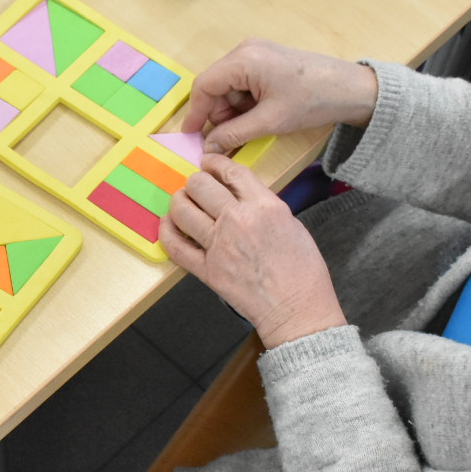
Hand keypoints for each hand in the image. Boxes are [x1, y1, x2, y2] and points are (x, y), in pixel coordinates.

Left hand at [161, 154, 346, 348]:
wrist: (296, 308)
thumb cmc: (302, 270)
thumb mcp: (291, 223)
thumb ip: (263, 205)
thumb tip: (239, 197)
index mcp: (264, 206)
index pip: (231, 172)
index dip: (215, 163)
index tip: (209, 164)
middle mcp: (238, 220)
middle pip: (201, 185)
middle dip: (196, 181)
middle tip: (197, 187)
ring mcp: (219, 245)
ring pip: (183, 209)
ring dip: (179, 201)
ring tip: (183, 203)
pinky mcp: (207, 270)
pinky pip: (175, 246)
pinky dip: (167, 232)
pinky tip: (169, 225)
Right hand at [184, 39, 379, 155]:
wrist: (350, 88)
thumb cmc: (312, 101)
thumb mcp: (270, 121)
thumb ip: (234, 133)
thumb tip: (209, 146)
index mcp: (244, 60)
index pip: (204, 85)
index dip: (196, 112)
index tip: (192, 135)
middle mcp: (245, 50)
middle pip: (215, 85)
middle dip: (219, 113)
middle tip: (230, 136)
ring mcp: (255, 52)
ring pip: (228, 86)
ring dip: (233, 109)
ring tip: (253, 125)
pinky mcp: (265, 59)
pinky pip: (242, 82)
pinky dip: (245, 102)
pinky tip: (260, 115)